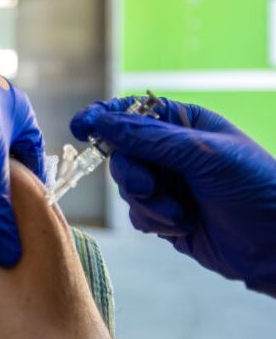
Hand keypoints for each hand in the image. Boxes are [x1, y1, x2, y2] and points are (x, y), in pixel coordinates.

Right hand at [71, 97, 275, 296]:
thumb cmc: (255, 188)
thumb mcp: (203, 155)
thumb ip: (149, 138)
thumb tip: (103, 121)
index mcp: (184, 124)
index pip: (133, 111)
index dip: (105, 116)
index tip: (82, 127)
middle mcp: (172, 152)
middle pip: (121, 152)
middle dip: (131, 173)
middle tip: (148, 186)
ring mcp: (168, 184)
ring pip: (126, 186)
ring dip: (148, 202)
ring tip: (179, 214)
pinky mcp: (166, 215)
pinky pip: (137, 213)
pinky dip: (153, 221)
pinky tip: (181, 227)